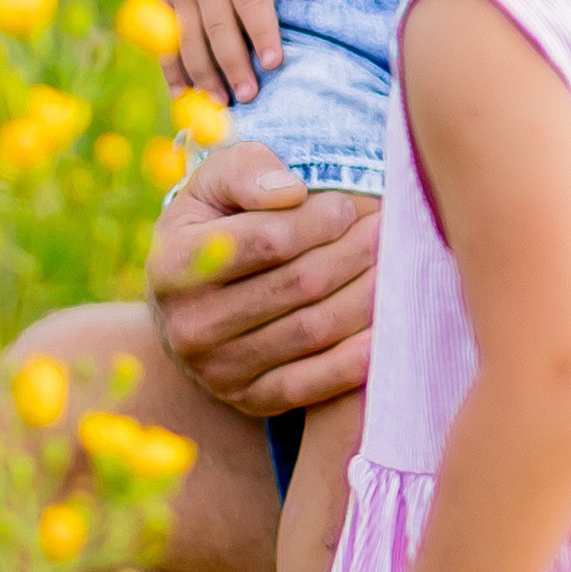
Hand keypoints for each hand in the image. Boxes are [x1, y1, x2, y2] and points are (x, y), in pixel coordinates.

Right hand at [147, 143, 379, 416]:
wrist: (191, 304)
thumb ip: (247, 170)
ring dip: (369, 295)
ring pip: (316, 330)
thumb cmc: (216, 225)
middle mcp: (189, 325)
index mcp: (173, 265)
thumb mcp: (215, 184)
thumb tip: (292, 192)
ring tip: (398, 265)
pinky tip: (388, 326)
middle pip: (300, 285)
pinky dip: (359, 357)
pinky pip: (315, 384)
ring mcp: (218, 371)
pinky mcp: (250, 401)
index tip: (347, 206)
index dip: (320, 220)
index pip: (268, 241)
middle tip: (388, 229)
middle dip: (356, 252)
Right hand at [154, 0, 326, 102]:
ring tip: (219, 104)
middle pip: (219, 29)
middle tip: (250, 96)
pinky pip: (166, 39)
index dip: (263, 34)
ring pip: (190, 40)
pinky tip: (182, 94)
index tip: (275, 63)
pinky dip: (172, 68)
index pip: (252, 2)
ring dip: (203, 74)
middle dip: (234, 65)